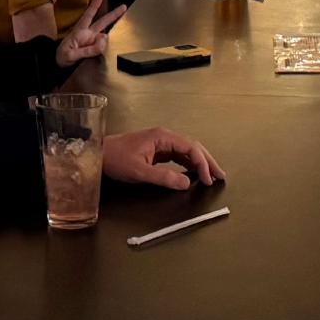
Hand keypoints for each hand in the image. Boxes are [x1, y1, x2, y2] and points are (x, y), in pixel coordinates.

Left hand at [56, 0, 126, 66]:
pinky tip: (114, 48)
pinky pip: (104, 45)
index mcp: (80, 32)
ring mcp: (92, 41)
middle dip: (113, 14)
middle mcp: (88, 34)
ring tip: (120, 38)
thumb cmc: (62, 57)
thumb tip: (104, 40)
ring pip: (105, 35)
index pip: (88, 16)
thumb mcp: (72, 55)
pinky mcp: (94, 48)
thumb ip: (88, 49)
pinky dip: (109, 45)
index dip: (94, 6)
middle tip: (124, 6)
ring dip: (113, 35)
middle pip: (102, 22)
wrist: (59, 65)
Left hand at [104, 127, 224, 191]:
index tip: (209, 179)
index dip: (203, 164)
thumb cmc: (115, 159)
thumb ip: (164, 177)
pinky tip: (194, 174)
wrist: (98, 154)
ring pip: (187, 151)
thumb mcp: (139, 171)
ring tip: (212, 176)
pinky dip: (189, 165)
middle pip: (193, 147)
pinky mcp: (156, 151)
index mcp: (163, 137)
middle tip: (220, 176)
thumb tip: (186, 183)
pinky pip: (178, 156)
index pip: (191, 148)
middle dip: (207, 161)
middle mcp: (164, 137)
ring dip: (200, 163)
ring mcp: (161, 143)